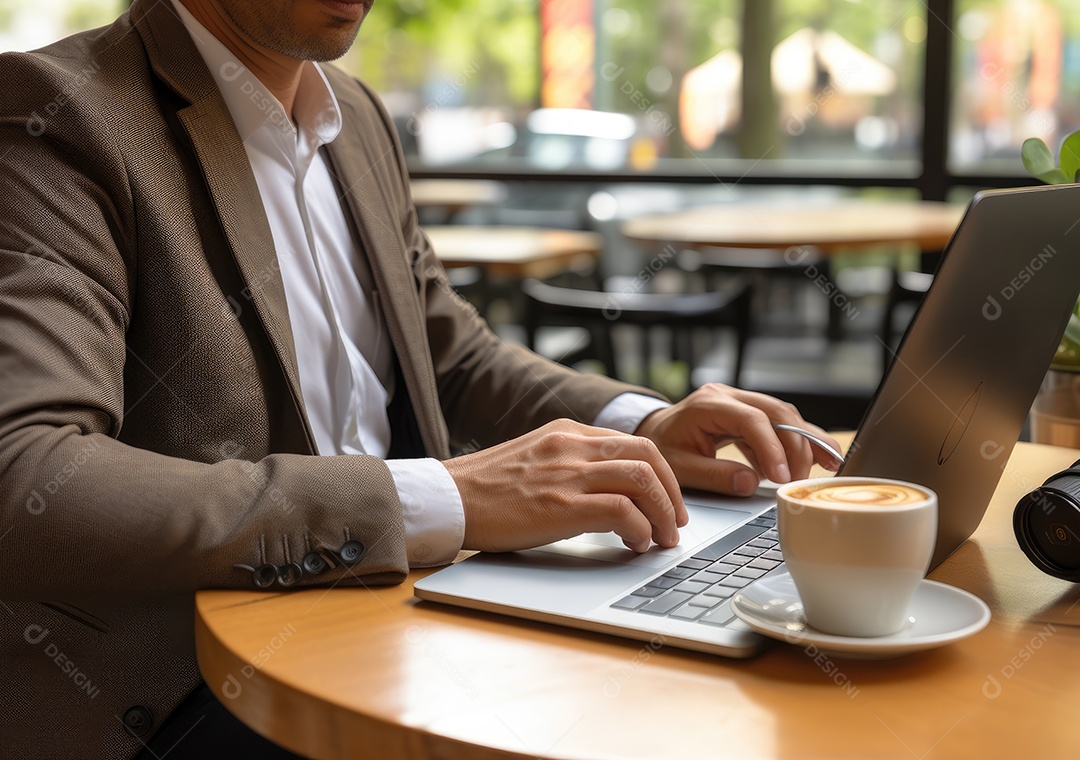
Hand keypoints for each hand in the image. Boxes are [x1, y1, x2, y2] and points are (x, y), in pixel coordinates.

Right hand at [444, 419, 687, 552]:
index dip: (661, 474)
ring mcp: (567, 473)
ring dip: (663, 513)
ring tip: (662, 538)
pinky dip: (639, 529)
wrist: (447, 498)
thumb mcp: (534, 458)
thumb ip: (568, 462)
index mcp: (567, 432)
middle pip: (648, 456)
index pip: (633, 443)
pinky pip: (621, 510)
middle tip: (675, 522)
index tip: (666, 500)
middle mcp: (572, 445)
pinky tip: (634, 544)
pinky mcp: (561, 505)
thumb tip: (607, 489)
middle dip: (672, 492)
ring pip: (642, 480)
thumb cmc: (485, 489)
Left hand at [633, 383, 840, 495]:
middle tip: (802, 479)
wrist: (653, 432)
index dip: (772, 448)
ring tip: (824, 469)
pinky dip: (796, 443)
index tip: (782, 476)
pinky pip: (779, 424)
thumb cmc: (663, 447)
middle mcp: (728, 396)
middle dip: (796, 445)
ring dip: (804, 442)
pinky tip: (816, 460)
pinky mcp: (748, 412)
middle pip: (776, 412)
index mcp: (708, 404)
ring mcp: (740, 400)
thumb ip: (713, 475)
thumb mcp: (679, 467)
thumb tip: (750, 483)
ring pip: (784, 415)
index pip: (752, 420)